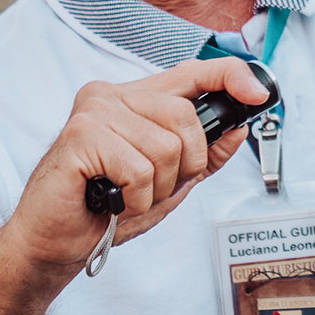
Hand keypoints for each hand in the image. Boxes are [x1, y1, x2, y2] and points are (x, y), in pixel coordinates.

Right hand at [0, 58, 266, 281]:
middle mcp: (114, 95)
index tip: (259, 96)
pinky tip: (112, 201)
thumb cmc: (107, 207)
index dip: (232, 76)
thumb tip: (237, 128)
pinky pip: (140, 169)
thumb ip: (205, 154)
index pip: (194, 71)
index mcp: (136, 98)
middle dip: (184, 166)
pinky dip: (136, 198)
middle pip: (186, 118)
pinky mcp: (79, 135)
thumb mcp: (170, 181)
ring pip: (166, 147)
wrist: (55, 242)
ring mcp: (94, 110)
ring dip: (157, 188)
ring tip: (128, 195)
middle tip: (152, 188)